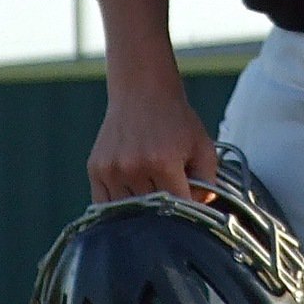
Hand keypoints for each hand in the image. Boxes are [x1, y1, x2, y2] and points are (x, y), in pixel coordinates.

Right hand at [88, 89, 217, 203]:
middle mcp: (134, 168)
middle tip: (170, 195)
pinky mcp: (96, 170)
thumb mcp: (203, 144)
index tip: (189, 205)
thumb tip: (200, 207)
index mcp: (163, 163)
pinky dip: (119, 206)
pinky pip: (105, 205)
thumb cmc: (175, 119)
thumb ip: (208, 180)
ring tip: (150, 187)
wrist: (142, 91)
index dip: (187, 209)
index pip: (177, 206)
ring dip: (140, 208)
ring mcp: (112, 170)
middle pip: (152, 212)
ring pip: (128, 212)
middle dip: (165, 209)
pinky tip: (131, 191)